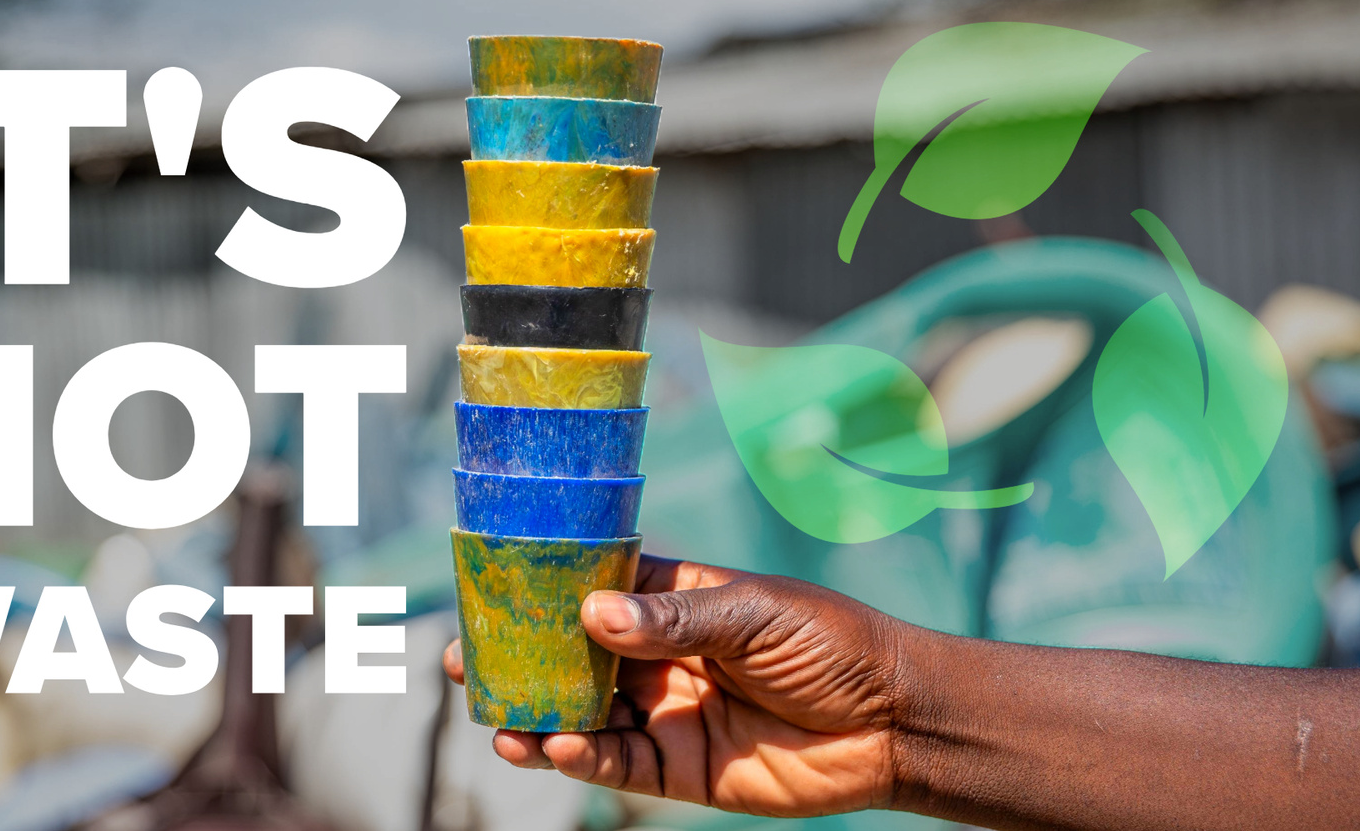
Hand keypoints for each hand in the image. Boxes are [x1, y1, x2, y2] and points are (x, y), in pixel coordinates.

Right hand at [441, 556, 906, 817]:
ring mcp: (666, 715)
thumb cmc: (831, 644)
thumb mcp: (754, 614)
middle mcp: (661, 658)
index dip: (544, 592)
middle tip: (465, 662)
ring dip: (537, 715)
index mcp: (677, 604)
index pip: (596, 592)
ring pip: (583, 715)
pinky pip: (616, 764)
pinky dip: (580, 757)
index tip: (489, 589)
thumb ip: (673, 620)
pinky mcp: (679, 770)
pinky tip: (554, 746)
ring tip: (494, 714)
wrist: (894, 721)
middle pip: (574, 659)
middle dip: (521, 661)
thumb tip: (591, 614)